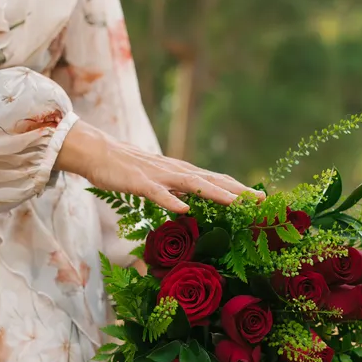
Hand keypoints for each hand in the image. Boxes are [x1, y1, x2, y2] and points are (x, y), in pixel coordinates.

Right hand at [55, 120, 263, 212]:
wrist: (99, 152)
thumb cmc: (129, 170)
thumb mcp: (160, 180)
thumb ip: (177, 188)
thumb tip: (195, 202)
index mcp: (182, 172)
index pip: (217, 180)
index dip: (240, 190)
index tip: (262, 200)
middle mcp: (176, 171)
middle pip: (213, 180)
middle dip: (238, 191)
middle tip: (262, 201)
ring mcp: (158, 176)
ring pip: (191, 184)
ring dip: (215, 193)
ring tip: (236, 204)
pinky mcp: (139, 182)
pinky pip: (156, 193)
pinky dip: (171, 200)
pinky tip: (184, 208)